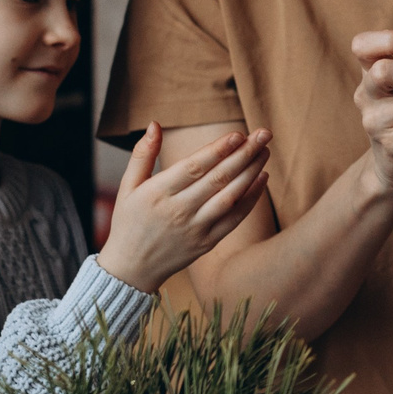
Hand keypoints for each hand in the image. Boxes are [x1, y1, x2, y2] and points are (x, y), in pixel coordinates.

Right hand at [96, 123, 270, 292]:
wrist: (131, 268)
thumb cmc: (128, 222)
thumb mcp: (127, 187)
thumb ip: (142, 154)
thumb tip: (155, 124)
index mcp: (158, 193)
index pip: (194, 167)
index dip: (218, 149)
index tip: (238, 134)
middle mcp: (178, 210)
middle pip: (218, 178)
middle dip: (244, 154)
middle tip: (264, 134)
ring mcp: (195, 228)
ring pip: (230, 197)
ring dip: (251, 173)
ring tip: (265, 151)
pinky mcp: (207, 242)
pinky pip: (234, 218)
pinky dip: (251, 199)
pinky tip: (262, 179)